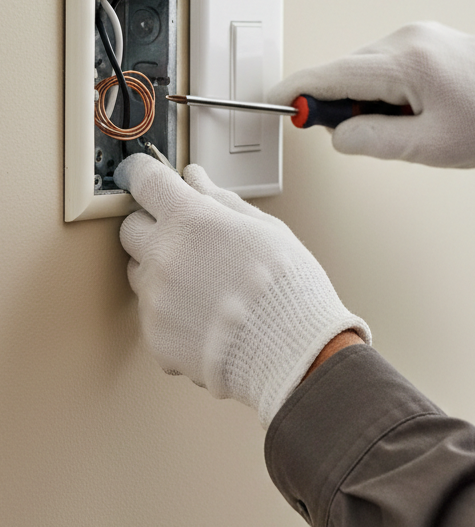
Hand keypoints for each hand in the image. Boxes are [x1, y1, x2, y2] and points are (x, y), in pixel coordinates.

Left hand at [113, 154, 369, 426]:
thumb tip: (196, 181)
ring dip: (161, 270)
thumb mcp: (266, 229)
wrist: (292, 351)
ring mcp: (155, 300)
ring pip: (139, 273)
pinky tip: (207, 315)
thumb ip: (222, 201)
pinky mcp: (155, 337)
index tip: (147, 177)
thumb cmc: (288, 288)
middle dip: (154, 227)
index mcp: (191, 220)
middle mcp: (164, 256)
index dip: (144, 175)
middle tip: (189, 239)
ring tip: (205, 284)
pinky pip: (152, 315)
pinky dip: (172, 313)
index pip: (144, 180)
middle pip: (132, 228)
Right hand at [267, 21, 474, 166]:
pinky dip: (387, 88)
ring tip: (409, 126)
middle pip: (349, 70)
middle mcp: (410, 39)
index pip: (333, 74)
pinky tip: (416, 110)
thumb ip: (375, 140)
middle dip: (340, 104)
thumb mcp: (430, 147)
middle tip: (361, 137)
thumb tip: (337, 135)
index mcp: (408, 63)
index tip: (272, 100)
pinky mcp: (430, 39)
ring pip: (369, 68)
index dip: (297, 90)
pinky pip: (390, 63)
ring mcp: (422, 34)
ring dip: (369, 98)